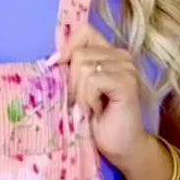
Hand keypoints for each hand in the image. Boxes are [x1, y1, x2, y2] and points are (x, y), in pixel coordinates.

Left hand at [62, 24, 146, 168]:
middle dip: (72, 82)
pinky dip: (88, 100)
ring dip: (80, 94)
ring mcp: (127, 67)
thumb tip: (51, 59)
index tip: (60, 71)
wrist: (121, 148)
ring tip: (91, 109)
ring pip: (83, 66)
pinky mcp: (127, 82)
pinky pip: (92, 81)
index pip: (83, 31)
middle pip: (78, 52)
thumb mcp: (79, 90)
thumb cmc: (98, 122)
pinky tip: (98, 111)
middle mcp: (121, 55)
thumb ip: (71, 70)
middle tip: (81, 103)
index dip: (67, 49)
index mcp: (109, 53)